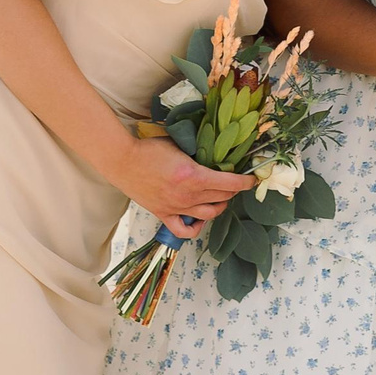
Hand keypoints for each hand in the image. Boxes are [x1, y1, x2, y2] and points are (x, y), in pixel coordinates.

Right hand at [113, 135, 254, 239]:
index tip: (253, 179)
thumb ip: (200, 152)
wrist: (122, 161)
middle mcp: (187, 195)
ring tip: (221, 198)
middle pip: (222, 197)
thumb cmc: (150, 149)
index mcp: (194, 176)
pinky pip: (183, 230)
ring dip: (220, 206)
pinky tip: (199, 219)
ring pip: (209, 214)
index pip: (230, 183)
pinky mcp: (163, 214)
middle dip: (234, 190)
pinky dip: (195, 228)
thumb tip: (219, 153)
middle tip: (236, 183)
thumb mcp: (181, 145)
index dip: (246, 182)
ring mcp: (175, 207)